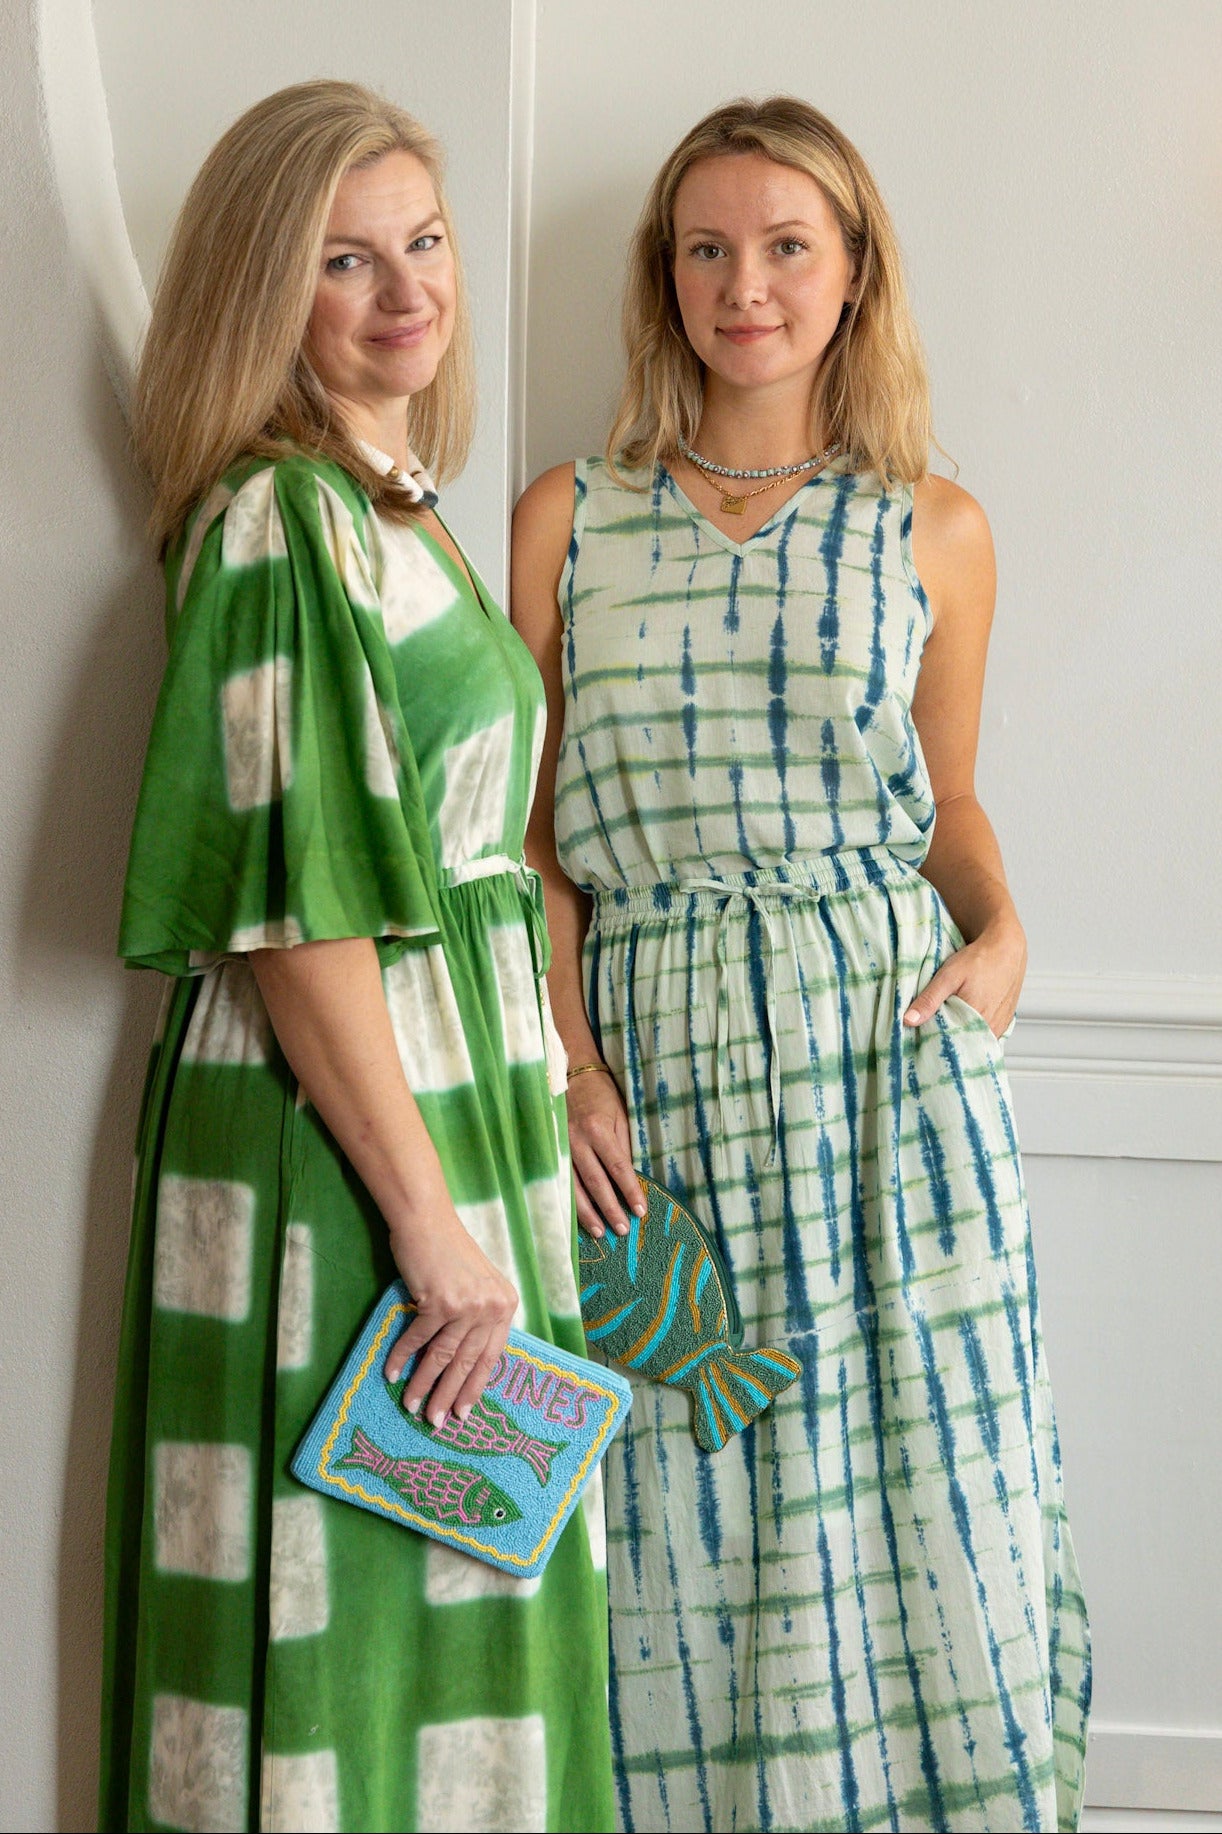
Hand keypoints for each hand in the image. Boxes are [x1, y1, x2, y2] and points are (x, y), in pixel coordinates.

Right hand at [383, 1204, 517, 1428]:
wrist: (427, 1221)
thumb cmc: (449, 1252)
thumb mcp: (478, 1285)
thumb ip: (479, 1318)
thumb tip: (465, 1363)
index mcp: (505, 1305)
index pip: (492, 1357)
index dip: (475, 1387)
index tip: (463, 1412)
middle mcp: (491, 1307)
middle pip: (468, 1363)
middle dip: (450, 1396)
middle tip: (436, 1423)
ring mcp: (466, 1305)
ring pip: (442, 1357)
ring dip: (423, 1385)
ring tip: (412, 1407)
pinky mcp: (438, 1301)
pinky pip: (418, 1339)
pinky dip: (402, 1358)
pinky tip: (392, 1374)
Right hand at [566, 1067, 645, 1238]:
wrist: (569, 1075)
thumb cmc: (600, 1096)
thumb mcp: (619, 1116)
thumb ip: (622, 1146)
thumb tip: (629, 1178)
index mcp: (597, 1129)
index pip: (617, 1166)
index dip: (629, 1190)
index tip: (640, 1210)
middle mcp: (576, 1140)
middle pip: (595, 1182)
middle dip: (610, 1207)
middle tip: (623, 1229)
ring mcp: (559, 1147)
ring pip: (573, 1186)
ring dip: (588, 1212)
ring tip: (601, 1232)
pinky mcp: (549, 1151)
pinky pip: (560, 1181)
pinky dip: (569, 1201)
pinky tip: (575, 1217)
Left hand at [903, 917, 1026, 1037]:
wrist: (1006, 948)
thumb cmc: (979, 960)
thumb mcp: (948, 976)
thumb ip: (929, 1000)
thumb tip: (908, 1021)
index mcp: (977, 1020)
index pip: (952, 1046)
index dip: (936, 1046)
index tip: (921, 1043)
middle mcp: (992, 1028)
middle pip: (964, 1046)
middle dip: (947, 1043)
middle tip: (930, 1037)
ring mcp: (1000, 1027)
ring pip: (975, 1041)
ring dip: (961, 1038)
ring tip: (945, 1028)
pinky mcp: (1004, 1022)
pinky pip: (985, 1035)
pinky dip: (972, 1032)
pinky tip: (962, 1023)